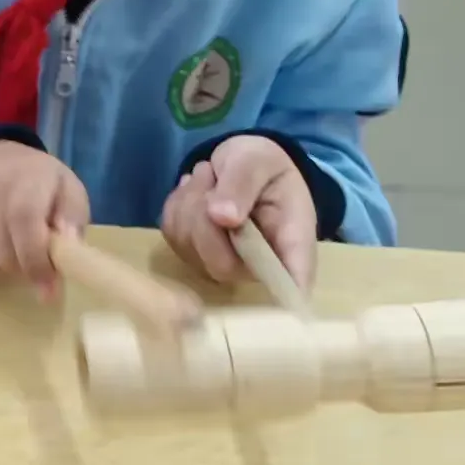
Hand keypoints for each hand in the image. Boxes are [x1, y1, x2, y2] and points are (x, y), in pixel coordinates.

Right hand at [0, 140, 90, 290]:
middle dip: (24, 266)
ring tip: (7, 245)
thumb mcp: (67, 191)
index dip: (37, 261)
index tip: (47, 278)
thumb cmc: (33, 180)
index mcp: (25, 177)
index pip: (25, 224)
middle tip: (30, 253)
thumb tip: (60, 274)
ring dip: (2, 269)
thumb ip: (71, 228)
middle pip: (6, 255)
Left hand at [160, 135, 319, 292]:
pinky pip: (173, 234)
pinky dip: (177, 204)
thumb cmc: (262, 165)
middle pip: (221, 265)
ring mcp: (224, 265)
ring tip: (210, 176)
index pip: (291, 291)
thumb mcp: (258, 161)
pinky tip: (196, 190)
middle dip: (206, 218)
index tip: (265, 298)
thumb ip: (243, 185)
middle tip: (213, 175)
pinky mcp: (194, 255)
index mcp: (292, 247)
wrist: (240, 162)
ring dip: (190, 201)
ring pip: (190, 247)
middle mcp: (258, 267)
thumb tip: (223, 218)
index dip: (278, 303)